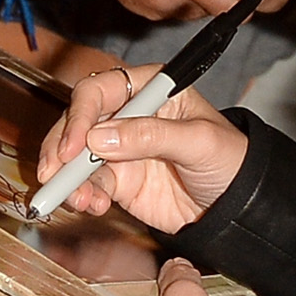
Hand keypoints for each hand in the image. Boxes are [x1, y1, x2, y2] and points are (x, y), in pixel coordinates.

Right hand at [34, 59, 248, 230]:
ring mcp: (120, 148)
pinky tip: (92, 205)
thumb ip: (151, 136)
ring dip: (69, 178)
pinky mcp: (119, 179)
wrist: (240, 207)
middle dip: (62, 149)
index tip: (73, 146)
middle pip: (78, 122)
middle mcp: (129, 114)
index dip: (80, 116)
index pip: (100, 91)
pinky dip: (84, 195)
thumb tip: (100, 137)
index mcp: (150, 89)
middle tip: (55, 174)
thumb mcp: (199, 142)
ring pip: (76, 157)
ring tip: (79, 199)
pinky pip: (89, 184)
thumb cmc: (232, 160)